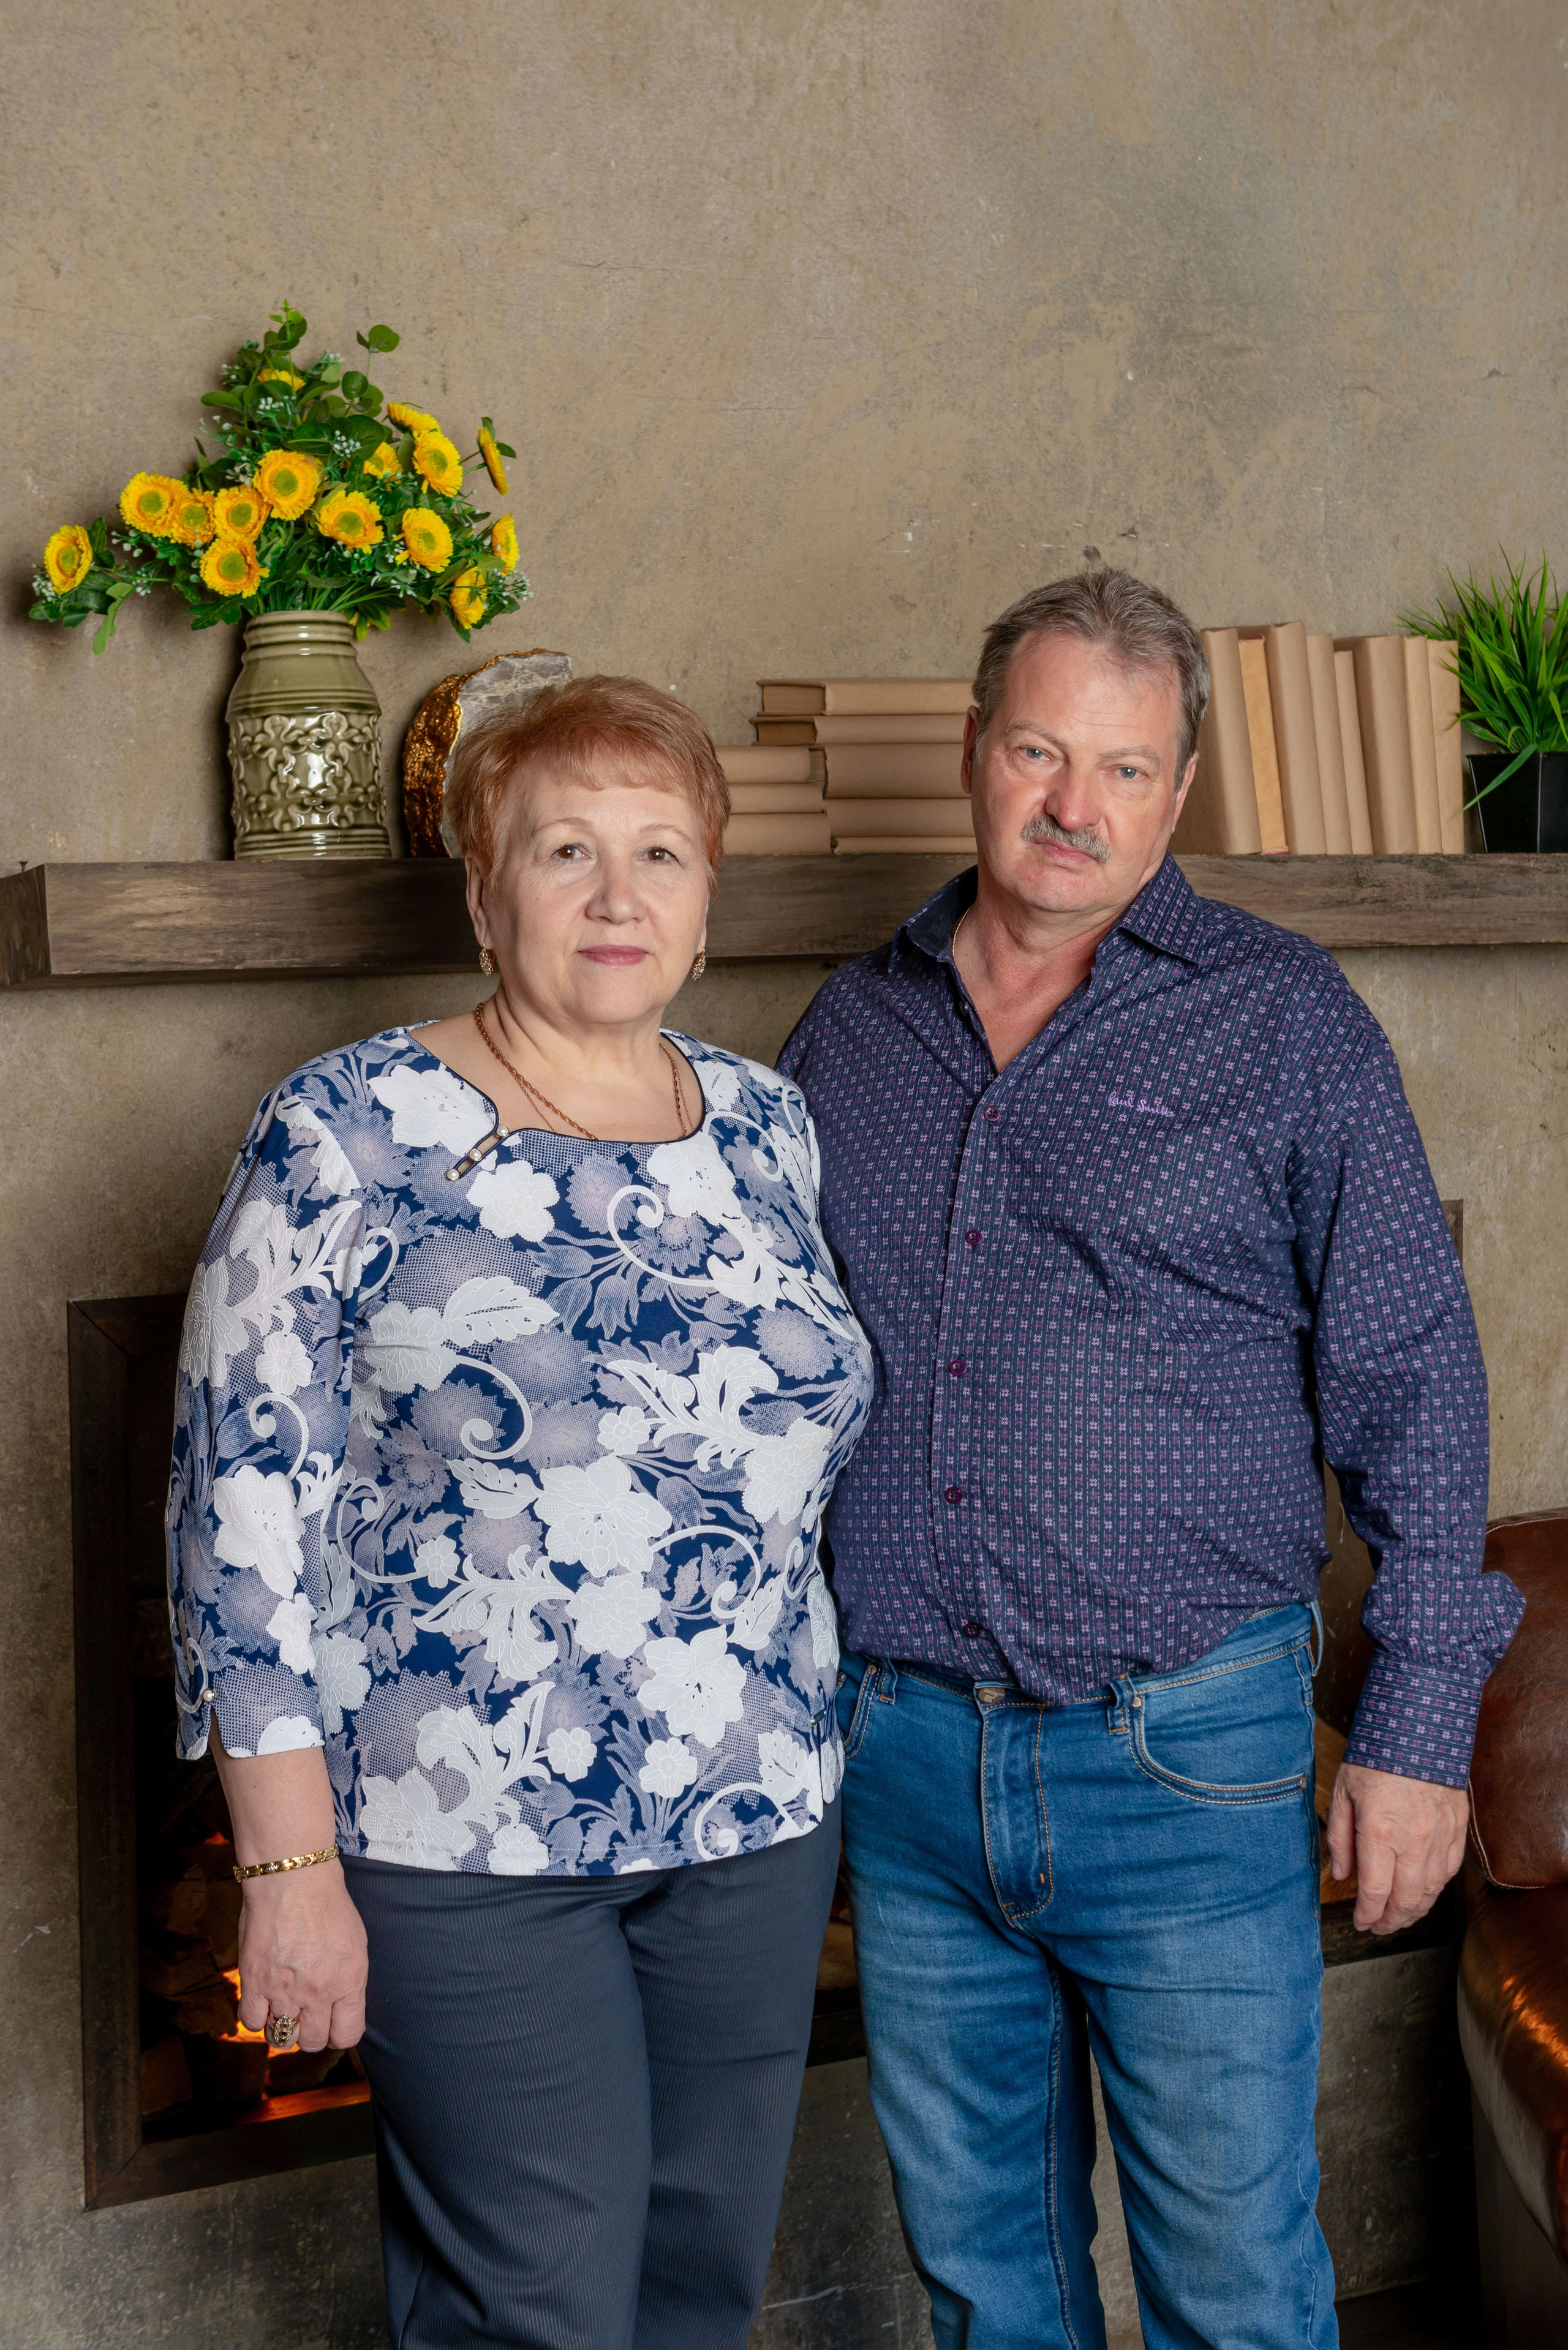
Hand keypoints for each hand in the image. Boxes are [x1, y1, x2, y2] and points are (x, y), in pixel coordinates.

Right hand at [236, 1862, 367, 2050]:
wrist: (293, 1878)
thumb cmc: (328, 1905)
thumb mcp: (356, 1944)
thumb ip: (349, 1983)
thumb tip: (341, 2009)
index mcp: (349, 1982)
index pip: (347, 2035)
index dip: (338, 2032)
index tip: (331, 2022)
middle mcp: (318, 1993)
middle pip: (312, 2042)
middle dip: (310, 2032)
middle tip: (305, 2013)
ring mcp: (284, 1990)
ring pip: (281, 2039)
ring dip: (282, 2027)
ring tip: (283, 2007)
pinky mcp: (254, 1982)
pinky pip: (252, 2023)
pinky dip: (257, 2016)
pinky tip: (263, 1999)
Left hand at [1326, 1762, 1467, 1934]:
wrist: (1419, 1727)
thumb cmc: (1375, 1757)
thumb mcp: (1343, 1793)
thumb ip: (1340, 1838)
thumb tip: (1341, 1874)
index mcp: (1380, 1833)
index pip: (1374, 1893)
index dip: (1365, 1915)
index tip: (1358, 1922)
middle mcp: (1414, 1842)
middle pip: (1405, 1902)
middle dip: (1389, 1922)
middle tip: (1377, 1927)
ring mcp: (1440, 1838)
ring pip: (1430, 1892)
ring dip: (1413, 1912)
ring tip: (1397, 1917)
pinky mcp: (1457, 1830)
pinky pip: (1449, 1873)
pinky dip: (1434, 1891)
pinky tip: (1422, 1894)